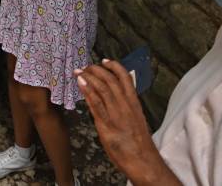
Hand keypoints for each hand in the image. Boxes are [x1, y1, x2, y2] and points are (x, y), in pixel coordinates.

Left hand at [76, 60, 164, 182]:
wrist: (142, 161)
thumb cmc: (139, 143)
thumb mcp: (135, 119)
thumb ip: (126, 108)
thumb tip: (114, 99)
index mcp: (134, 103)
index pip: (126, 78)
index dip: (114, 66)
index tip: (104, 60)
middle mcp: (126, 105)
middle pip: (111, 80)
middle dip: (96, 70)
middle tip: (86, 67)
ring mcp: (116, 114)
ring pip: (102, 88)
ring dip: (89, 77)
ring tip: (79, 71)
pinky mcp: (107, 124)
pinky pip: (96, 103)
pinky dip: (87, 91)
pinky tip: (80, 83)